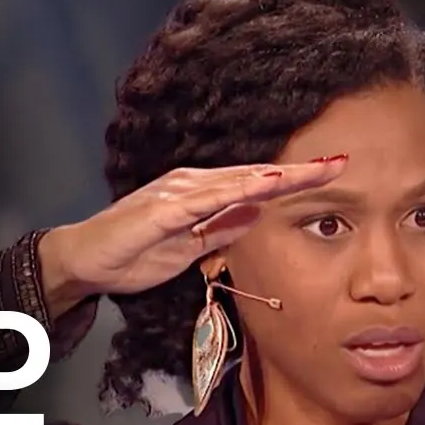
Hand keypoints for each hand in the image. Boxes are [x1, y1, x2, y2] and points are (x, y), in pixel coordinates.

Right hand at [38, 158, 346, 314]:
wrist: (83, 261)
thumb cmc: (131, 255)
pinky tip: (260, 187)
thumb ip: (220, 232)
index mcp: (200, 194)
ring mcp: (175, 195)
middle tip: (341, 163)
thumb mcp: (188, 249)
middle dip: (298, 172)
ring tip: (312, 172)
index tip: (334, 175)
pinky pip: (202, 201)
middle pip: (254, 176)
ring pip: (234, 182)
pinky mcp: (160, 211)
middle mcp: (191, 185)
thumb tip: (257, 217)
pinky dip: (233, 192)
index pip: (256, 185)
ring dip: (275, 177)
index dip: (296, 180)